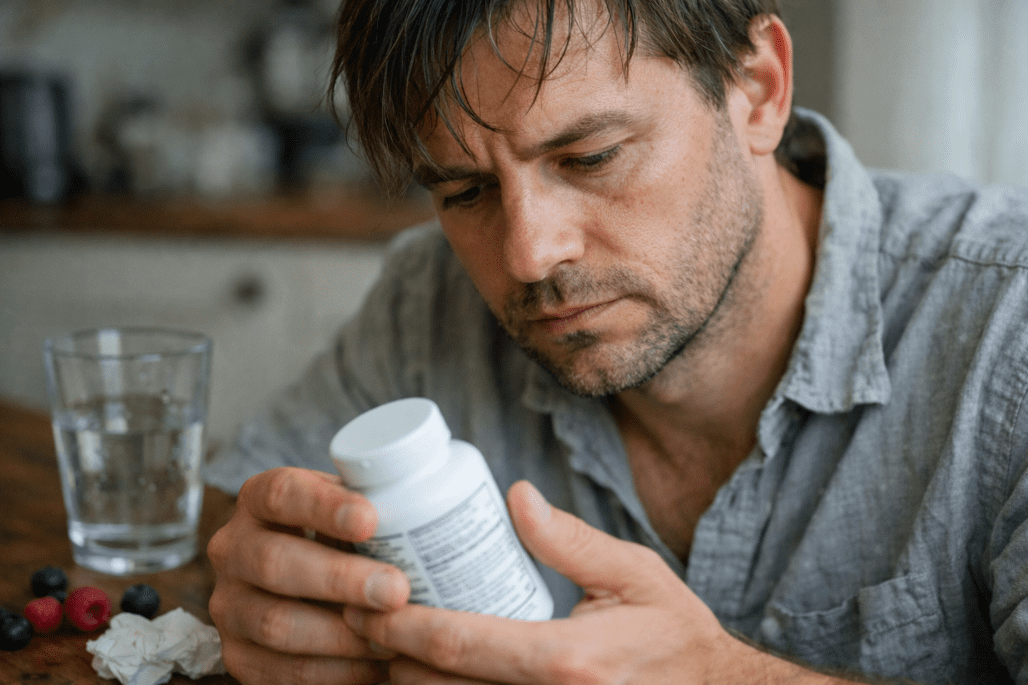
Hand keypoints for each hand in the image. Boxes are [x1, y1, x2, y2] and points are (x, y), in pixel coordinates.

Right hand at [207, 467, 410, 684]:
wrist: (312, 588)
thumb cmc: (345, 540)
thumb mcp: (350, 512)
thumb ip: (374, 509)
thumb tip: (428, 517)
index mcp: (259, 499)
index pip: (282, 493)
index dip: (324, 506)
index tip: (370, 520)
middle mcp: (233, 549)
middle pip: (275, 562)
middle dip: (340, 578)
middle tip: (396, 589)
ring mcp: (230, 606)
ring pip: (278, 624)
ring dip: (344, 635)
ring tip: (395, 636)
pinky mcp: (239, 657)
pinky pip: (285, 671)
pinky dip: (338, 671)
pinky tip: (376, 664)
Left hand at [342, 481, 844, 683]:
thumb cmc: (672, 633)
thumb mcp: (632, 573)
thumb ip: (570, 540)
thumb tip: (515, 497)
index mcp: (567, 662)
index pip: (462, 646)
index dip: (404, 628)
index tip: (369, 605)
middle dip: (390, 658)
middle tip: (359, 621)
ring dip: (408, 683)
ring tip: (381, 647)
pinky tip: (424, 674)